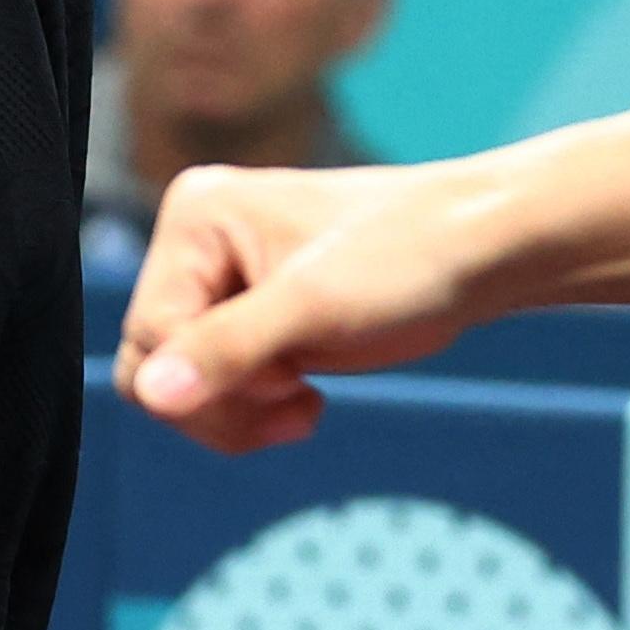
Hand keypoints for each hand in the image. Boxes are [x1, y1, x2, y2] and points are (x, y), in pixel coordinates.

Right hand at [115, 163, 487, 451]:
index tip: (289, 374)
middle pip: (153, 368)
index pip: (150, 337)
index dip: (213, 379)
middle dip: (224, 400)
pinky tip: (307, 399)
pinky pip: (217, 387)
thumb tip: (151, 395)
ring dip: (242, 412)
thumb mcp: (313, 308)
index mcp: (195, 218)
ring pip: (182, 388)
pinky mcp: (252, 318)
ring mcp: (222, 283)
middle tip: (296, 394)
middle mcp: (196, 245)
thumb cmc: (407, 260)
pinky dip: (255, 409)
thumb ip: (228, 350)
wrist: (480, 254)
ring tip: (305, 400)